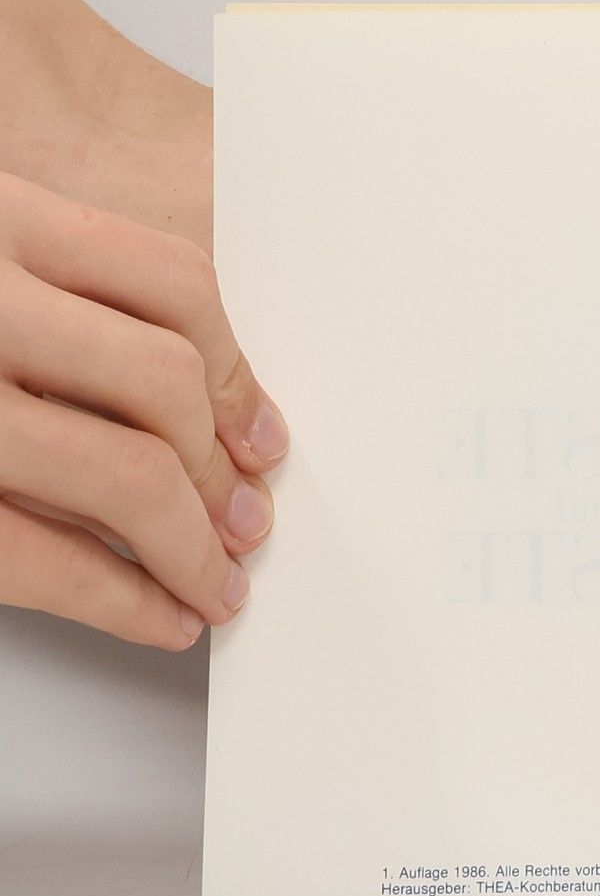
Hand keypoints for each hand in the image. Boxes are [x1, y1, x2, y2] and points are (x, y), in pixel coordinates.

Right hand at [0, 169, 286, 647]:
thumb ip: (48, 294)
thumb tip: (203, 402)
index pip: (169, 279)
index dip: (237, 369)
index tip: (259, 431)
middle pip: (163, 381)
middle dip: (222, 469)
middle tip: (246, 519)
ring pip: (125, 471)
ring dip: (192, 545)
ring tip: (214, 580)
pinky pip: (44, 556)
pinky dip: (125, 600)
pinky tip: (160, 615)